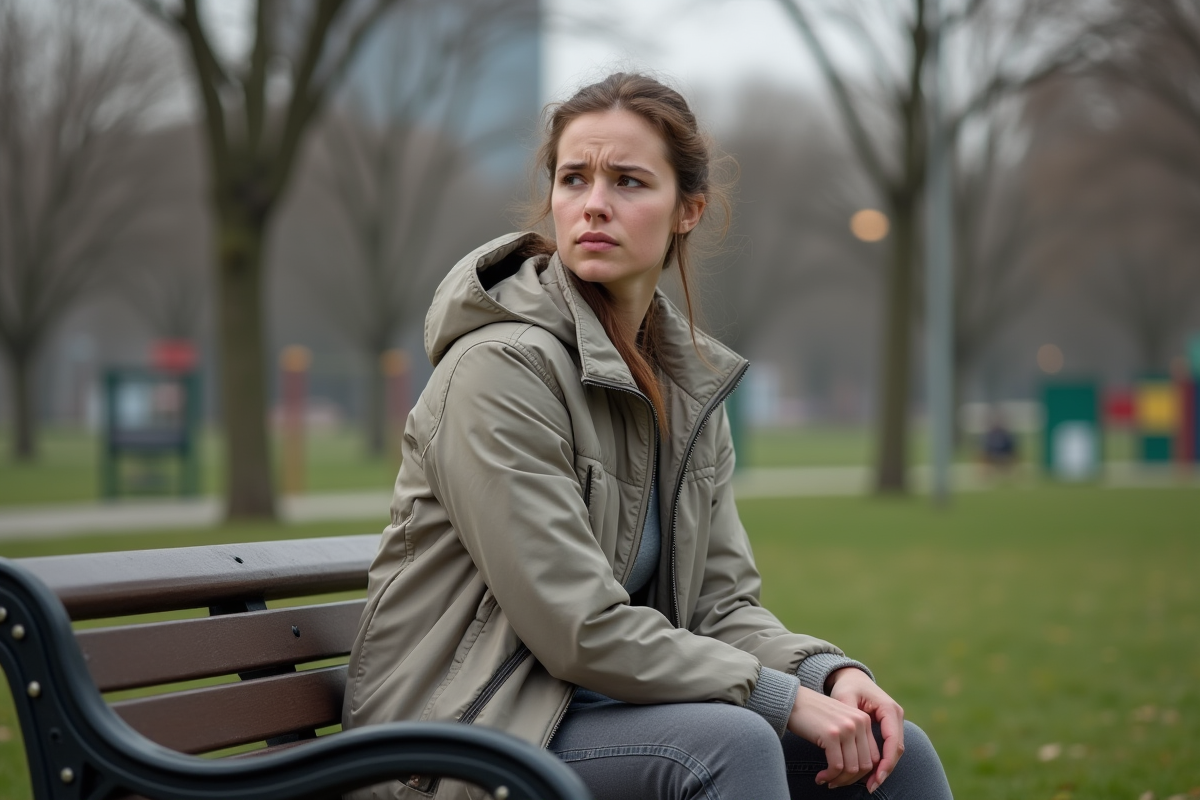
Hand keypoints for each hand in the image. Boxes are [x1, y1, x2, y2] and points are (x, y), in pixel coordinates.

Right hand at [787, 685, 878, 788]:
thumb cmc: (813, 714)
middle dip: (850, 780)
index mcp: (864, 720)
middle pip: (865, 765)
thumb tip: (860, 770)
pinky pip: (836, 766)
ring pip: (851, 768)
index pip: (874, 757)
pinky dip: (829, 776)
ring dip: (839, 780)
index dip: (862, 774)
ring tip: (827, 781)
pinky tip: (820, 778)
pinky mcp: (831, 734)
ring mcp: (846, 728)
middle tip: (835, 783)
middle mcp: (859, 723)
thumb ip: (853, 739)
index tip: (848, 780)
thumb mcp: (840, 722)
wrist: (792, 700)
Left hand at [826, 667, 905, 792]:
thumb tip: (850, 734)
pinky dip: (881, 762)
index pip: (893, 740)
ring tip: (869, 785)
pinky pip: (888, 748)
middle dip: (885, 770)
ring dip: (883, 769)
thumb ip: (848, 714)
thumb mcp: (844, 697)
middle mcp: (895, 716)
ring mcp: (894, 722)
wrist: (852, 677)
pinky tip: (870, 775)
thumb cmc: (847, 686)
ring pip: (893, 752)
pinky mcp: (889, 727)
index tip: (876, 777)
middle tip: (871, 787)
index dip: (886, 761)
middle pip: (896, 750)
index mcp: (888, 708)